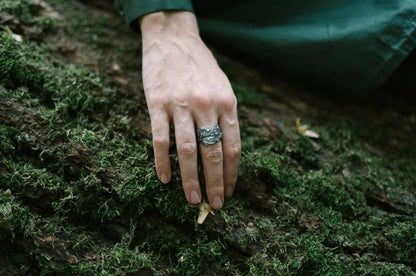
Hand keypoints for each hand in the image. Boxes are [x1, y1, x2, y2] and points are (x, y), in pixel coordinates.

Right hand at [140, 11, 240, 208]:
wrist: (172, 38)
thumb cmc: (200, 66)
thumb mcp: (223, 86)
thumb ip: (226, 115)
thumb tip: (227, 150)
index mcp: (226, 102)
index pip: (233, 146)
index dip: (232, 173)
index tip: (230, 191)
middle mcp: (206, 105)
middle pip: (213, 153)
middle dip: (215, 183)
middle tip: (215, 205)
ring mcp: (181, 104)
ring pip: (187, 151)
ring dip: (191, 179)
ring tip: (193, 200)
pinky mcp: (157, 103)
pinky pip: (160, 139)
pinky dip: (162, 162)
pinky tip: (165, 179)